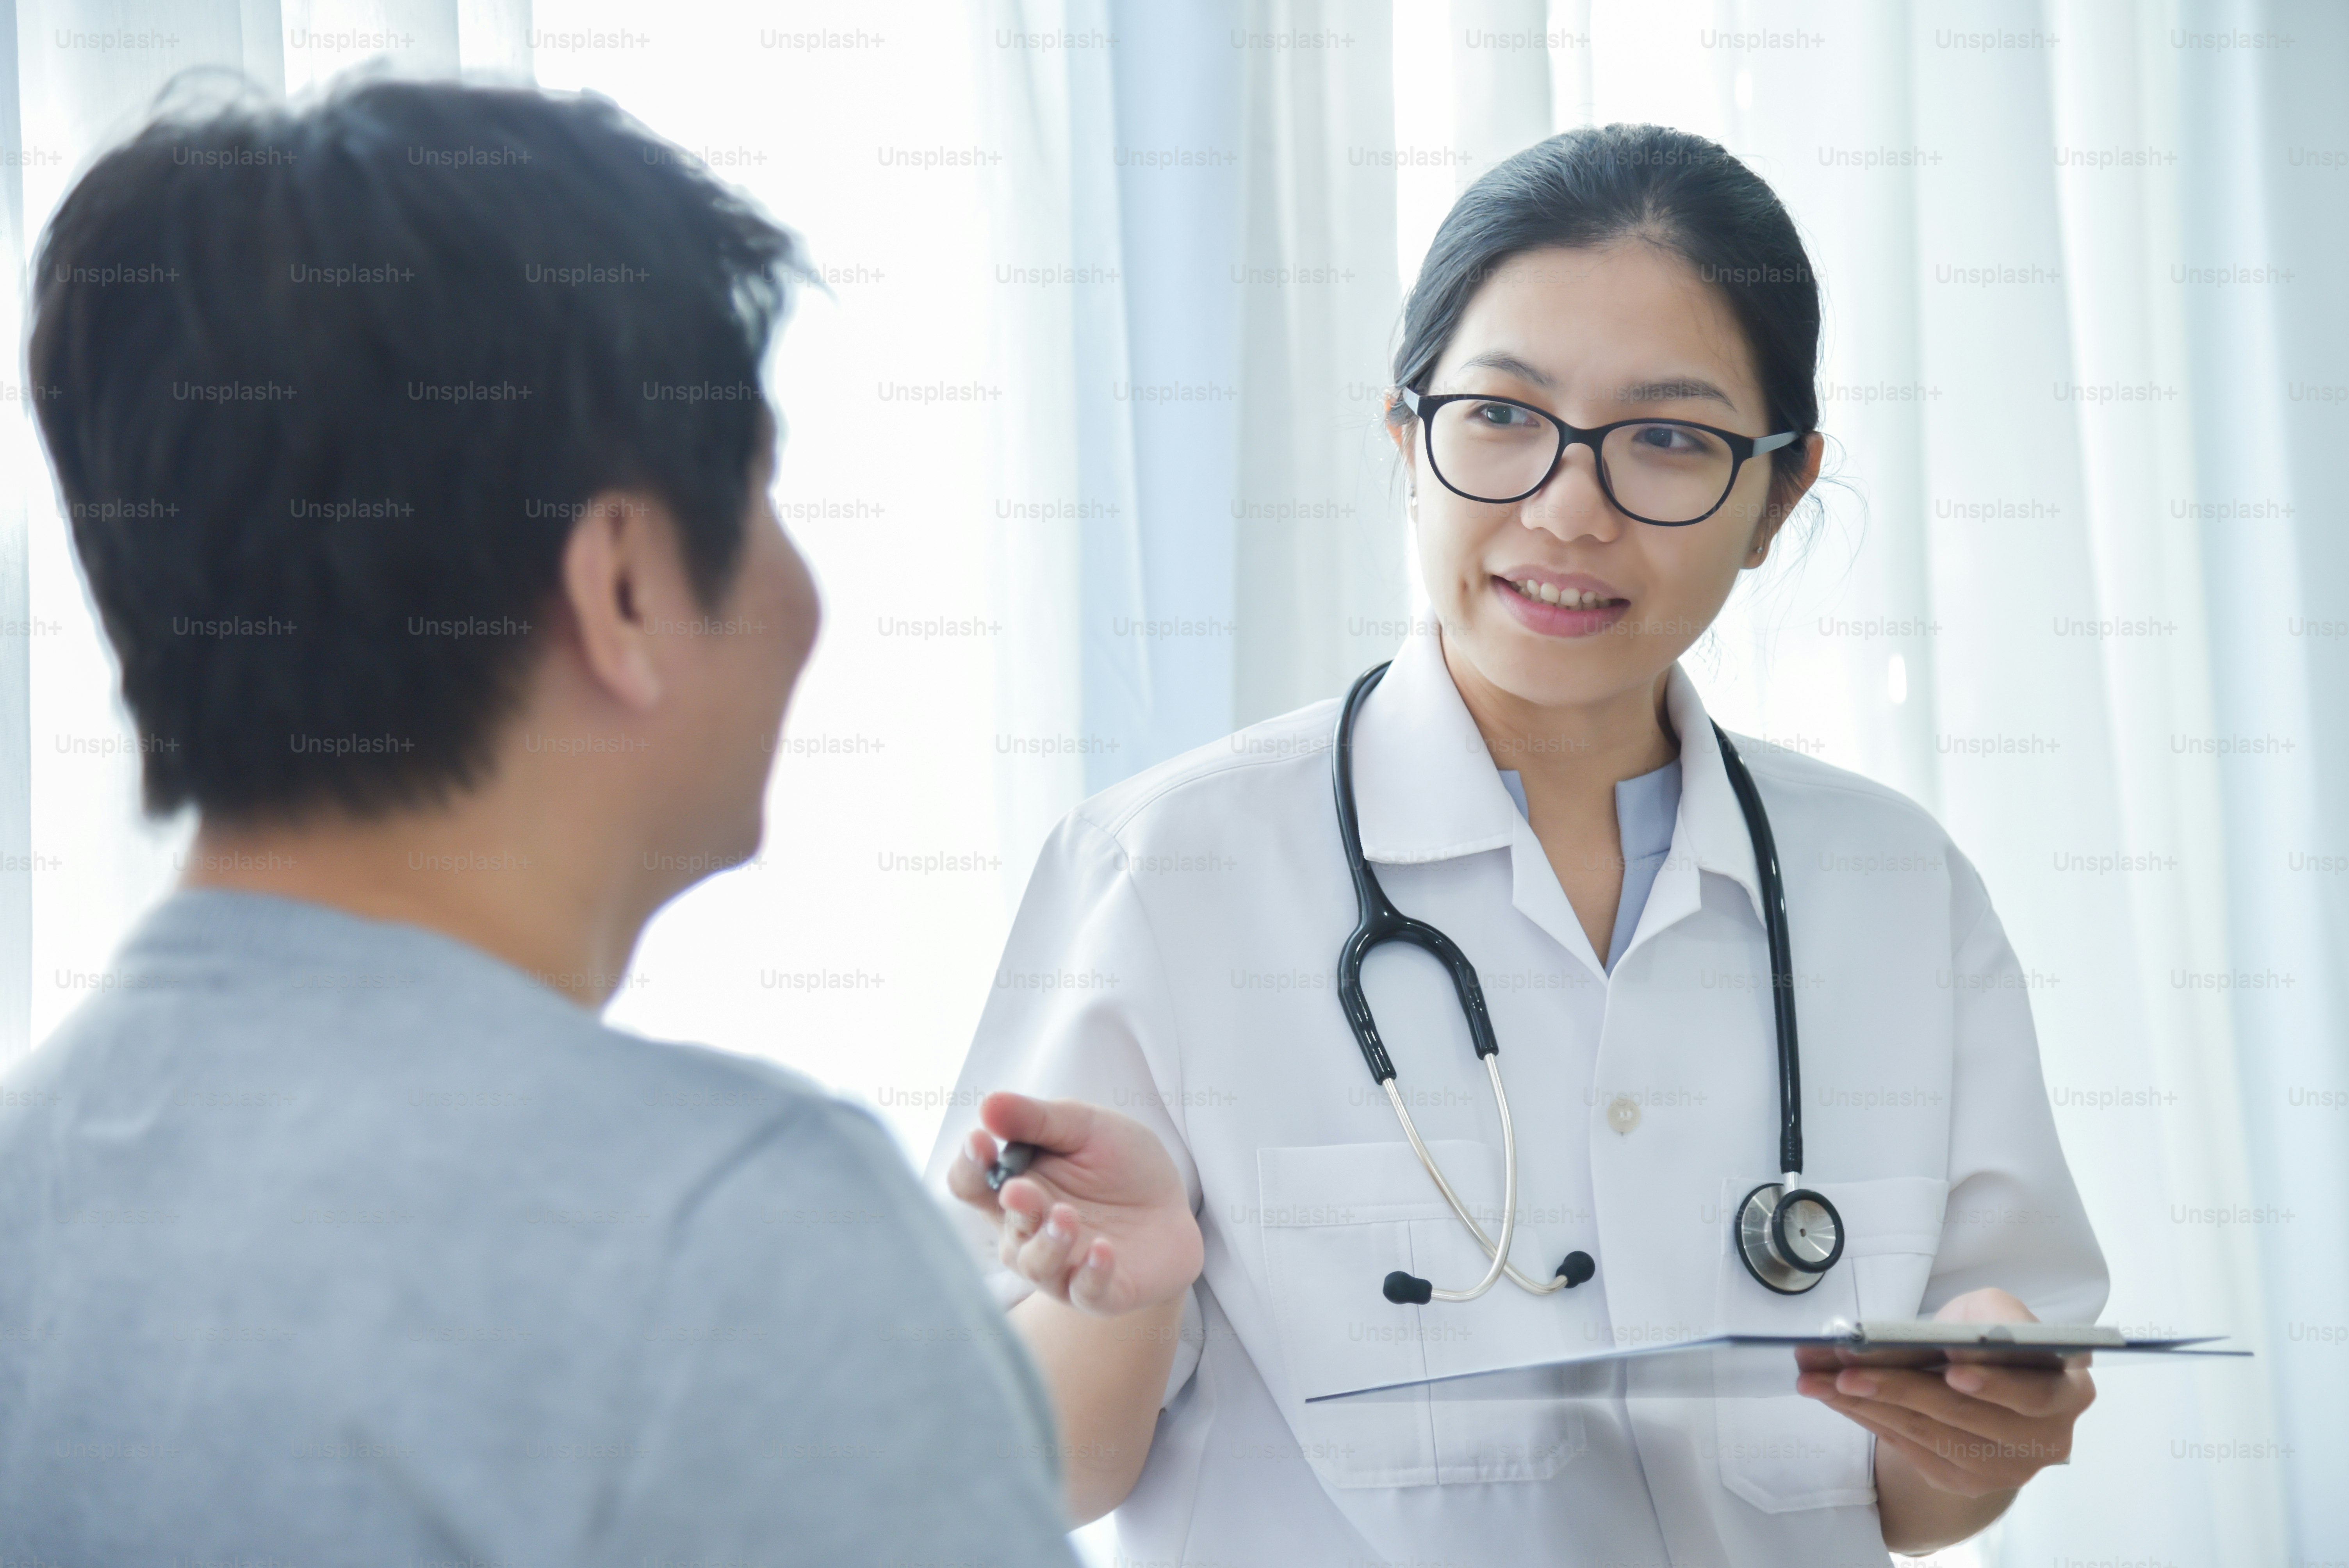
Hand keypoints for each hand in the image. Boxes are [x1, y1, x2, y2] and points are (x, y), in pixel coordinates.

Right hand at [945, 1091, 1202, 1316]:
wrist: (1175, 1207)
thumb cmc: (1121, 1164)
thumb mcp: (1085, 1127)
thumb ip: (1037, 1119)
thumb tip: (987, 1104)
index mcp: (1016, 1187)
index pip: (971, 1184)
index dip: (968, 1166)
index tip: (980, 1141)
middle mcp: (1028, 1233)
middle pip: (1004, 1227)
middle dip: (1014, 1206)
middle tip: (1019, 1187)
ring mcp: (1062, 1267)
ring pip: (1036, 1266)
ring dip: (1046, 1243)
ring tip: (1066, 1216)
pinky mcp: (1099, 1293)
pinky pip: (1085, 1292)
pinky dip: (1091, 1274)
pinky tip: (1103, 1250)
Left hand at [1797, 1287, 2094, 1502]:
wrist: (1986, 1381)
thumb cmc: (1993, 1337)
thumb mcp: (2000, 1312)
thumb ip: (1993, 1317)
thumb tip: (1957, 1340)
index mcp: (2067, 1391)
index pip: (2034, 1392)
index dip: (1995, 1383)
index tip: (1952, 1369)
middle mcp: (2043, 1438)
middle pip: (1962, 1415)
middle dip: (1898, 1388)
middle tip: (1845, 1371)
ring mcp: (2003, 1468)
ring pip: (1926, 1432)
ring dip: (1865, 1404)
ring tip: (1816, 1380)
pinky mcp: (1964, 1479)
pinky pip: (1908, 1446)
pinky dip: (1865, 1418)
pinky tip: (1831, 1397)